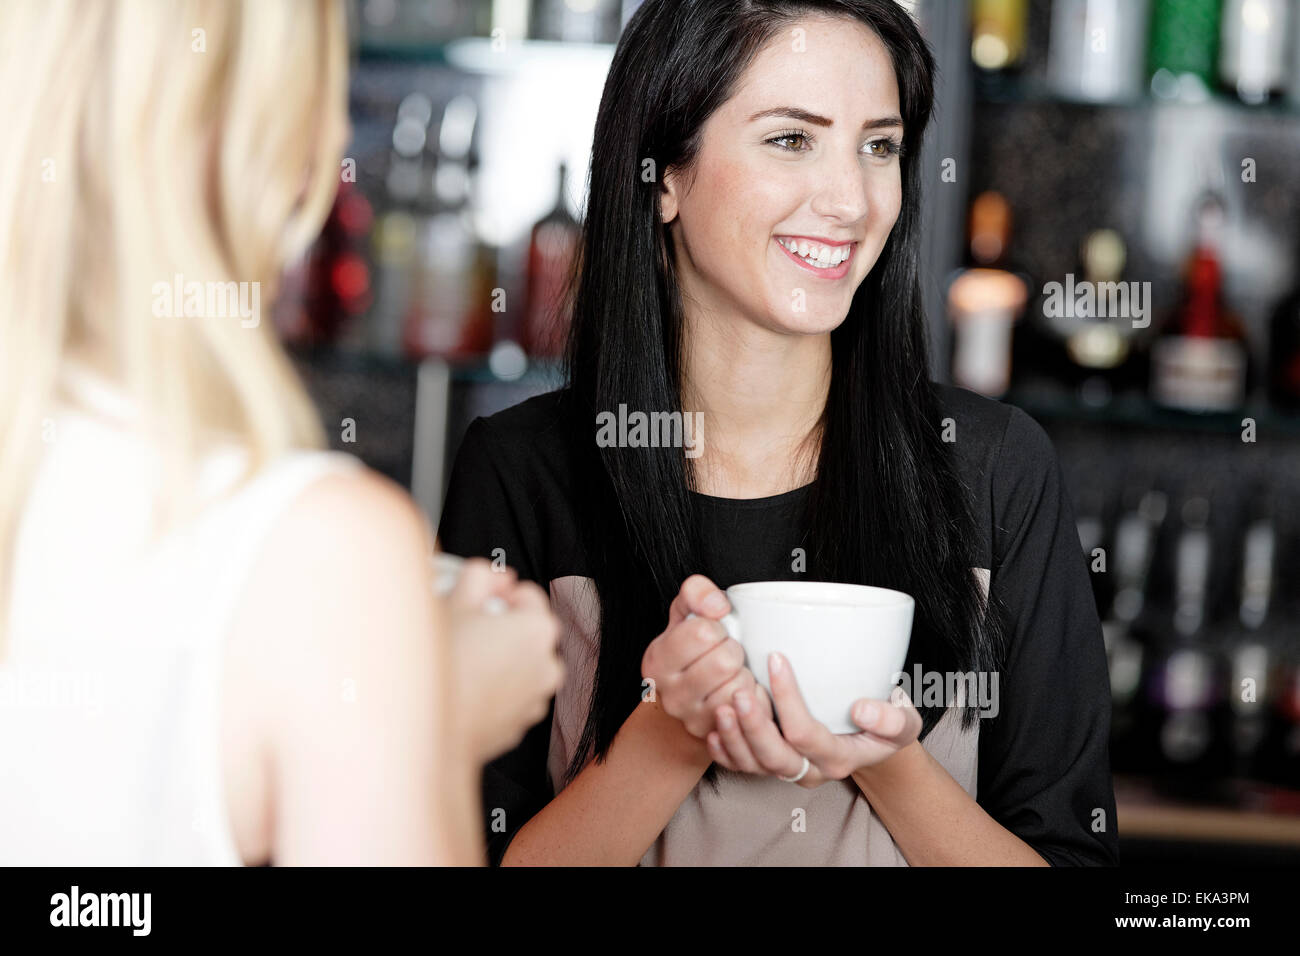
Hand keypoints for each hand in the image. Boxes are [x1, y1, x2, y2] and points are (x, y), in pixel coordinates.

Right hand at [445, 557, 563, 762]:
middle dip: (503, 628)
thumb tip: (489, 576)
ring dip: (500, 659)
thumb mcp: (454, 604)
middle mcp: (547, 667)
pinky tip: (464, 687)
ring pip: (521, 667)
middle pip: (529, 633)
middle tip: (467, 628)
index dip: (501, 592)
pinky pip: (510, 697)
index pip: (529, 595)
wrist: (421, 729)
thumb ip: (479, 577)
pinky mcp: (516, 726)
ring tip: (463, 659)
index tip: (480, 598)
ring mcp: (534, 700)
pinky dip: (494, 689)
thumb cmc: (439, 666)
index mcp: (538, 631)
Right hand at [640, 575, 759, 738]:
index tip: (711, 634)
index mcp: (657, 660)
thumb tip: (718, 606)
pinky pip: (751, 710)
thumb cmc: (693, 649)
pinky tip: (741, 692)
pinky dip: (754, 696)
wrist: (691, 698)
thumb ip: (696, 592)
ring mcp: (692, 720)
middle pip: (724, 661)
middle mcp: (670, 694)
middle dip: (733, 651)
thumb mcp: (686, 613)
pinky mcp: (720, 737)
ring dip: (744, 675)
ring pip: (739, 687)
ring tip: (731, 674)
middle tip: (725, 654)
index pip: (703, 631)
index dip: (716, 627)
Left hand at [705, 652, 921, 787]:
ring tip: (721, 706)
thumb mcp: (904, 721)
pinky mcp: (771, 766)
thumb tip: (862, 709)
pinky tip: (713, 729)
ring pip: (754, 765)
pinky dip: (725, 752)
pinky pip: (742, 767)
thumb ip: (892, 719)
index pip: (805, 734)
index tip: (776, 658)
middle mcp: (810, 771)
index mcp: (839, 759)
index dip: (788, 698)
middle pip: (775, 757)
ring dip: (734, 738)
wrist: (873, 740)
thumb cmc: (886, 723)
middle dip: (753, 725)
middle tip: (739, 691)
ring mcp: (788, 771)